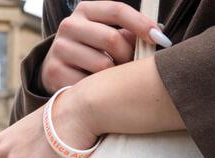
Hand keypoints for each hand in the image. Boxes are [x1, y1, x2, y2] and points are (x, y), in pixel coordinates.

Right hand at [41, 1, 167, 93]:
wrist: (55, 69)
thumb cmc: (91, 50)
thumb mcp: (105, 35)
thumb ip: (127, 34)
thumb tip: (156, 36)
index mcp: (85, 11)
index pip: (117, 10)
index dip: (141, 23)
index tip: (160, 38)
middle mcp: (69, 26)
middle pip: (111, 39)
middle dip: (128, 55)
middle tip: (132, 67)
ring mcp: (60, 49)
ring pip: (102, 65)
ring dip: (115, 76)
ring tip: (114, 80)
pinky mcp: (54, 72)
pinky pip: (89, 85)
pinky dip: (99, 91)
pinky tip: (98, 91)